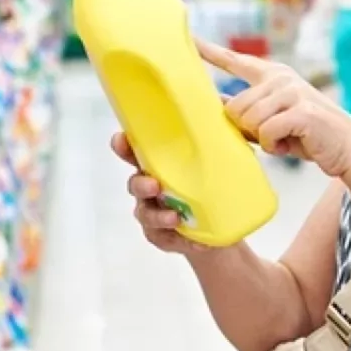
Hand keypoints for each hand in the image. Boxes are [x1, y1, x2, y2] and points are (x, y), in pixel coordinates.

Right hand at [111, 132, 213, 255]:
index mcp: (160, 164)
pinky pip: (163, 237)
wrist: (224, 225)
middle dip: (140, 184)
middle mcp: (151, 186)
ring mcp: (153, 212)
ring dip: (157, 215)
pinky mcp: (162, 236)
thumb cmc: (215, 184)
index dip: (124, 145)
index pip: (136, 151)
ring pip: (145, 213)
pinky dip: (177, 238)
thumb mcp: (221, 158)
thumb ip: (219, 137)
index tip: (121, 139)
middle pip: (135, 183)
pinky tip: (193, 240)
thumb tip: (229, 110)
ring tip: (175, 218)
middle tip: (154, 186)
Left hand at [197, 38, 350, 177]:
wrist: (349, 148)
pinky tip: (290, 145)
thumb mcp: (272, 120)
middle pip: (234, 107)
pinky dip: (273, 146)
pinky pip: (265, 132)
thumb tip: (212, 107)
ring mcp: (292, 91)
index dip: (209, 51)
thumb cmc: (308, 135)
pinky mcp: (300, 110)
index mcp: (273, 75)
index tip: (189, 39)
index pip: (235, 60)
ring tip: (283, 139)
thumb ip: (244, 112)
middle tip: (272, 136)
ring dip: (262, 139)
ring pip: (248, 120)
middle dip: (248, 129)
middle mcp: (281, 78)